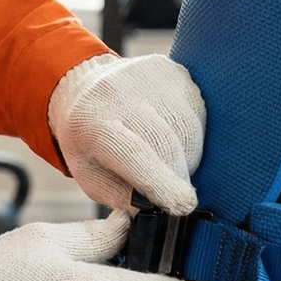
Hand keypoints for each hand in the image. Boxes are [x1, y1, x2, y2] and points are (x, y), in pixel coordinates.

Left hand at [48, 54, 205, 214]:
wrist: (84, 88)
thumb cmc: (88, 142)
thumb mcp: (90, 176)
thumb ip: (122, 197)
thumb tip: (156, 210)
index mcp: (91, 124)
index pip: (134, 154)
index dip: (161, 181)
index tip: (184, 205)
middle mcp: (117, 93)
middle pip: (166, 143)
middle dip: (176, 174)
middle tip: (170, 188)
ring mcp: (146, 76)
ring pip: (188, 128)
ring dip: (186, 155)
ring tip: (166, 158)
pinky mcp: (171, 69)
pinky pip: (196, 111)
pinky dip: (191, 133)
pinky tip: (171, 134)